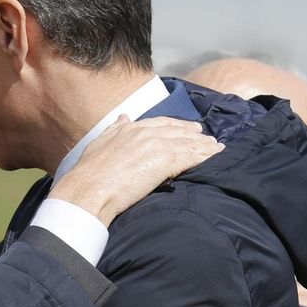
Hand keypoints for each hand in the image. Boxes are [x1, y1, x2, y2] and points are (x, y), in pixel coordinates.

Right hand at [50, 116, 222, 225]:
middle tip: (210, 139)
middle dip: (196, 134)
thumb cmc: (89, 173)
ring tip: (218, 150)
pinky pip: (191, 157)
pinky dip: (205, 157)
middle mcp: (145, 133)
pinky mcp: (164, 162)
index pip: (161, 123)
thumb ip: (114, 130)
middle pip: (179, 131)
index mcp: (130, 129)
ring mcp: (155, 146)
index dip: (178, 125)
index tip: (190, 127)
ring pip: (188, 143)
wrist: (88, 189)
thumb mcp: (100, 143)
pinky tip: (215, 159)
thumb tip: (123, 117)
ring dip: (205, 146)